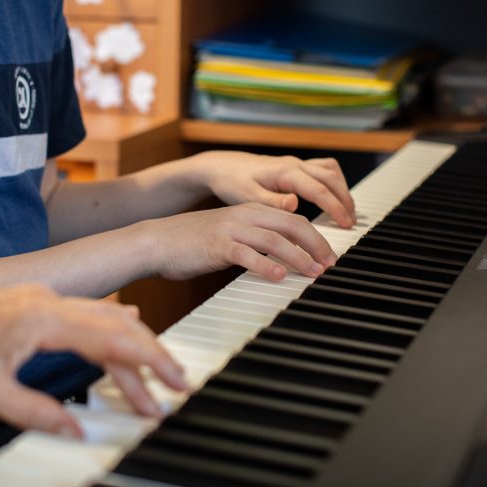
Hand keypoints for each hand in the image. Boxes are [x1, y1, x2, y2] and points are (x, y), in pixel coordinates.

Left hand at [0, 284, 186, 437]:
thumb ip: (36, 413)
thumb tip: (77, 431)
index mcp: (46, 321)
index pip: (114, 341)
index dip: (149, 364)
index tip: (173, 385)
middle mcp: (50, 303)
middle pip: (119, 326)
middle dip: (151, 357)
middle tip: (174, 386)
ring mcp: (42, 299)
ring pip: (103, 318)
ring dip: (129, 348)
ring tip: (146, 380)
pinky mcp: (31, 304)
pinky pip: (84, 312)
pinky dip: (109, 329)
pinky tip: (118, 330)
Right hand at [142, 202, 337, 280]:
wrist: (157, 241)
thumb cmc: (193, 243)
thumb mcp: (230, 235)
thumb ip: (255, 241)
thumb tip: (282, 258)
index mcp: (250, 211)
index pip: (293, 219)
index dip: (315, 237)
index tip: (329, 256)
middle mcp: (244, 215)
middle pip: (291, 225)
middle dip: (316, 245)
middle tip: (329, 265)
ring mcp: (231, 229)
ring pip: (274, 239)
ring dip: (298, 257)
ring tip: (313, 272)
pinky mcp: (217, 245)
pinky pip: (247, 254)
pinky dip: (265, 265)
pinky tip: (279, 276)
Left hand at [190, 152, 355, 228]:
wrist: (222, 167)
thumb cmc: (232, 182)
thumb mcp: (247, 196)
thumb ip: (272, 201)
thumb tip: (295, 203)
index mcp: (285, 172)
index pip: (318, 189)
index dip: (335, 207)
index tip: (345, 224)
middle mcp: (294, 164)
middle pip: (331, 178)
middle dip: (344, 200)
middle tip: (350, 223)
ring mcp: (296, 163)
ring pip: (330, 171)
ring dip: (342, 190)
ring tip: (346, 213)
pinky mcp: (295, 166)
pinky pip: (323, 170)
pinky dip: (333, 184)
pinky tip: (332, 199)